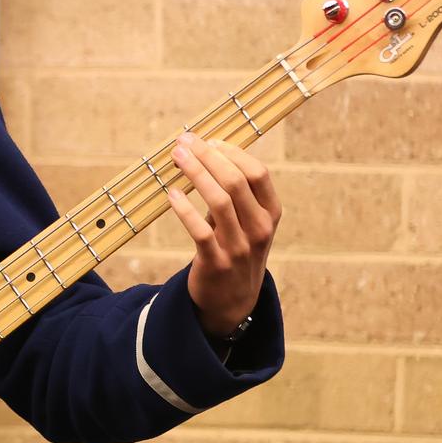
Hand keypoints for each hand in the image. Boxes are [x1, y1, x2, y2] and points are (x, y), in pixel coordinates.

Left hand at [165, 132, 280, 338]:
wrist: (232, 302)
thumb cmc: (235, 249)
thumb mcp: (247, 222)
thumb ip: (235, 193)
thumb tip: (206, 151)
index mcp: (270, 213)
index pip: (258, 173)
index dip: (232, 152)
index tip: (208, 140)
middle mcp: (259, 229)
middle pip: (236, 181)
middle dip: (208, 156)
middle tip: (184, 141)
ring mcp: (240, 247)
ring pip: (220, 201)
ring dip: (195, 174)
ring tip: (176, 158)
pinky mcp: (217, 263)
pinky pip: (200, 231)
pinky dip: (184, 210)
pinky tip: (171, 193)